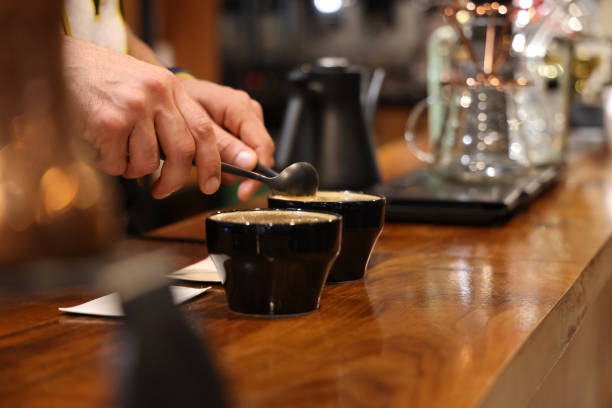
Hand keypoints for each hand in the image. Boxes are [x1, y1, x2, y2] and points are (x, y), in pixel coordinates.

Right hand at [63, 36, 220, 198]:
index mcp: (170, 87)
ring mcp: (133, 108)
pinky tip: (99, 146)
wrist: (58, 62)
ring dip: (133, 170)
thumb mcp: (145, 86)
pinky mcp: (108, 123)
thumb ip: (169, 115)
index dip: (212, 162)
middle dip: (175, 180)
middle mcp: (156, 95)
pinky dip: (110, 165)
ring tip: (118, 153)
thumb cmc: (102, 80)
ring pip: (148, 163)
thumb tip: (189, 160)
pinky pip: (118, 165)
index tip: (211, 184)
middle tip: (162, 190)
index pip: (204, 130)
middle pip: (183, 152)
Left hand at [178, 77, 274, 200]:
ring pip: (250, 157)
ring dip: (230, 166)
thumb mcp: (195, 126)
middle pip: (258, 154)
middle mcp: (250, 112)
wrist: (170, 93)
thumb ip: (223, 146)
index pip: (263, 146)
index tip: (244, 193)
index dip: (257, 174)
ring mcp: (248, 120)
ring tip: (205, 159)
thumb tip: (250, 163)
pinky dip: (227, 160)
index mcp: (241, 107)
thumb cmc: (179, 103)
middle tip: (209, 170)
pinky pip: (242, 153)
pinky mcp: (242, 129)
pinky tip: (211, 155)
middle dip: (237, 170)